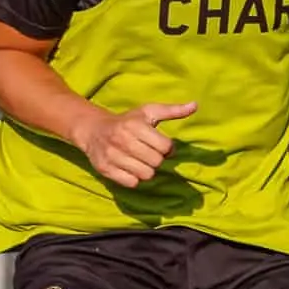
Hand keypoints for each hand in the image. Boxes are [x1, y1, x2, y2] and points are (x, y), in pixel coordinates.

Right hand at [70, 100, 195, 188]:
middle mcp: (122, 139)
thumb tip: (195, 105)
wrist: (93, 130)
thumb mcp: (149, 112)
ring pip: (146, 175)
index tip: (160, 144)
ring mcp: (112, 155)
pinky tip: (130, 168)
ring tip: (140, 160)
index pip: (165, 147)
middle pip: (156, 162)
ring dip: (147, 170)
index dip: (167, 148)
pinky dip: (134, 178)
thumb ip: (172, 111)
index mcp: (135, 125)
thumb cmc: (127, 121)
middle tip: (149, 153)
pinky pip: (131, 183)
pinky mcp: (105, 169)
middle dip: (157, 159)